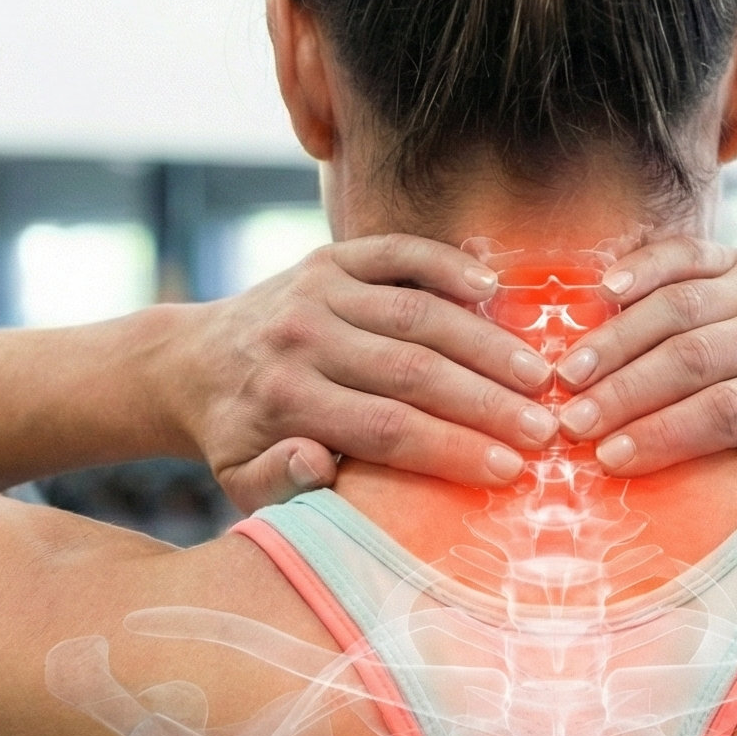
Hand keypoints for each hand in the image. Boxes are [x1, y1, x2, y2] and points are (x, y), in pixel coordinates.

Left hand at [178, 235, 559, 511]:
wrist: (190, 361)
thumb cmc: (234, 436)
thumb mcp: (239, 479)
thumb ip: (277, 483)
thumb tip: (319, 464)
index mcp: (284, 401)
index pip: (385, 429)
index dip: (453, 449)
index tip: (509, 470)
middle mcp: (301, 339)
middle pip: (412, 371)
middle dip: (487, 402)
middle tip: (546, 427)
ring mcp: (316, 290)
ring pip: (416, 313)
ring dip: (485, 343)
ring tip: (540, 375)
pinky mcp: (328, 257)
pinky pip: (396, 251)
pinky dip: (447, 265)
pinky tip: (497, 291)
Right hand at [550, 240, 736, 498]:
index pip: (727, 411)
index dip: (664, 433)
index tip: (610, 459)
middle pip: (694, 357)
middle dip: (626, 392)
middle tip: (571, 422)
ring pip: (679, 307)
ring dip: (616, 341)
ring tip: (567, 375)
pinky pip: (685, 254)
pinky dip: (641, 267)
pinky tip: (597, 291)